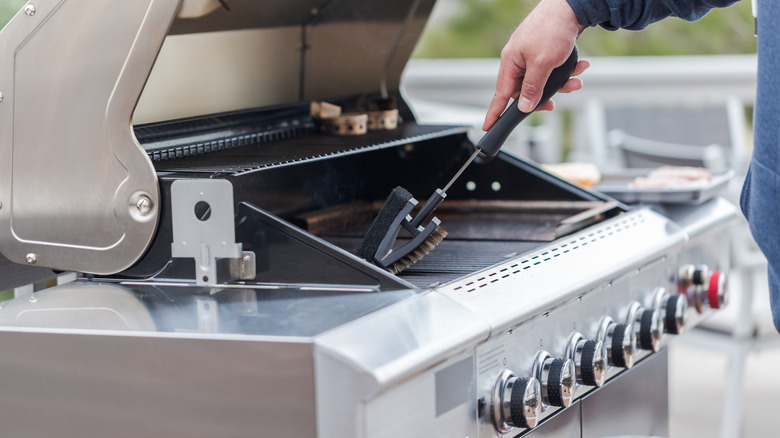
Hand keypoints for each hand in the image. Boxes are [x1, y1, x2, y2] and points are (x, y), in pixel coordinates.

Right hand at [482, 0, 587, 130]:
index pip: (500, 94)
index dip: (494, 112)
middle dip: (543, 96)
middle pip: (525, 89)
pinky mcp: (545, 51)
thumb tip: (524, 106)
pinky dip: (565, 71)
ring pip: (542, 80)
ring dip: (560, 83)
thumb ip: (531, 88)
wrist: (570, 7)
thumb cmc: (552, 29)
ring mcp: (532, 55)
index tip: (488, 126)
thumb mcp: (542, 64)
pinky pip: (552, 70)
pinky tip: (579, 66)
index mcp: (511, 62)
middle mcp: (519, 59)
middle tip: (552, 104)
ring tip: (575, 80)